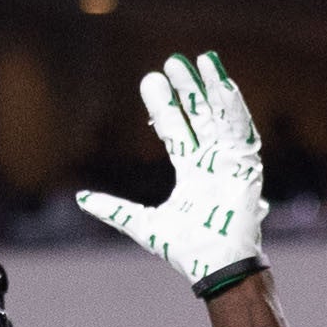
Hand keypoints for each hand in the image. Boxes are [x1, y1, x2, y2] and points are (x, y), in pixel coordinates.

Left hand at [73, 50, 269, 294]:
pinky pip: (240, 128)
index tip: (152, 80)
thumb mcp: (143, 224)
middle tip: (172, 62)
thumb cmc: (186, 250)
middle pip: (197, 116)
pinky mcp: (247, 164)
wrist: (215, 266)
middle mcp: (210, 162)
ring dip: (210, 88)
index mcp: (191, 172)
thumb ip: (114, 209)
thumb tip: (80, 198)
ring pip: (219, 116)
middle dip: (186, 90)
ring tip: (200, 60)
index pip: (175, 130)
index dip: (164, 106)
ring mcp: (230, 161)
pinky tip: (223, 81)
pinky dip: (233, 105)